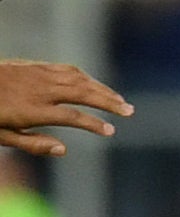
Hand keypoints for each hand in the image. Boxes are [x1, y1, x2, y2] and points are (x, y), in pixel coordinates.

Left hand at [0, 58, 130, 156]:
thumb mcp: (1, 136)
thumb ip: (32, 143)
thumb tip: (64, 149)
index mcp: (32, 109)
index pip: (72, 117)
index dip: (94, 124)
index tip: (110, 131)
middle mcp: (40, 89)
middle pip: (83, 93)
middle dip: (109, 102)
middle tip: (129, 111)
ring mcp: (38, 75)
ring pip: (79, 79)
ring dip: (102, 89)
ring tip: (119, 99)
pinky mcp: (35, 66)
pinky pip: (66, 69)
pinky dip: (85, 77)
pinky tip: (93, 84)